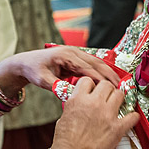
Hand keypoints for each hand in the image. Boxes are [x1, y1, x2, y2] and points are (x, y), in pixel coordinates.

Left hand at [0, 46, 120, 94]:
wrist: (27, 63)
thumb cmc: (34, 70)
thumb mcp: (43, 80)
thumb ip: (57, 87)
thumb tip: (71, 95)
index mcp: (66, 55)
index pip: (87, 67)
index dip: (100, 78)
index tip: (110, 88)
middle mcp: (73, 52)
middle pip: (96, 63)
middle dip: (109, 74)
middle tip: (121, 86)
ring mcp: (76, 54)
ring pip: (97, 63)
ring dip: (108, 73)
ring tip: (120, 84)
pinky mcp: (76, 60)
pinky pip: (92, 66)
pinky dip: (102, 73)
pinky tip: (110, 82)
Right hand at [49, 77, 138, 148]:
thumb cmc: (65, 143)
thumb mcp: (63, 117)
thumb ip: (74, 106)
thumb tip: (80, 103)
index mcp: (78, 100)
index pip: (88, 80)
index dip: (91, 85)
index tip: (93, 89)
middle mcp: (94, 104)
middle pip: (106, 85)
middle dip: (106, 89)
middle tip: (106, 96)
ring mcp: (107, 115)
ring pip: (119, 94)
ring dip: (118, 98)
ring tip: (116, 104)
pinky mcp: (117, 128)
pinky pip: (132, 116)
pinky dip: (132, 117)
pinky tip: (130, 117)